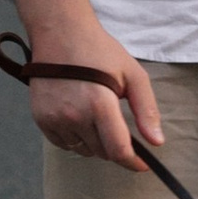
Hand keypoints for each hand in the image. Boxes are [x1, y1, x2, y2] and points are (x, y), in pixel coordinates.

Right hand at [9, 0, 161, 169]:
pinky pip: (63, 143)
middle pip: (102, 152)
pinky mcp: (41, 119)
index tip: (142, 165)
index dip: (133, 162)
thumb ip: (146, 110)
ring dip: (95, 143)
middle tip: (117, 123)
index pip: (118, 150)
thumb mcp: (132, 74)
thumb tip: (156, 142)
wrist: (60, 33)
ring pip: (83, 150)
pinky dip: (75, 138)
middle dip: (114, 146)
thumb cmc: (99, 51)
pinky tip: (79, 117)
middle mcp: (74, 117)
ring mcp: (54, 119)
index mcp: (100, 105)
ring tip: (96, 116)